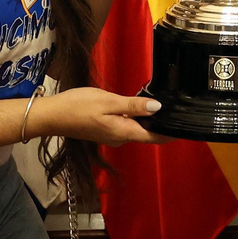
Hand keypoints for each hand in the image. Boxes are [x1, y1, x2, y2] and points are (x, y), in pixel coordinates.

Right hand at [31, 87, 168, 145]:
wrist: (52, 115)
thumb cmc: (79, 106)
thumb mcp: (109, 102)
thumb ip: (133, 106)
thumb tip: (158, 107)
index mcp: (124, 132)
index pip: (154, 138)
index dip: (170, 134)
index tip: (185, 126)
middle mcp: (120, 138)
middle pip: (146, 133)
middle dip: (160, 122)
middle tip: (175, 105)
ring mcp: (111, 135)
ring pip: (135, 128)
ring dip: (145, 118)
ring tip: (158, 101)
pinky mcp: (104, 129)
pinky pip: (125, 124)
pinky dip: (133, 116)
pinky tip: (134, 104)